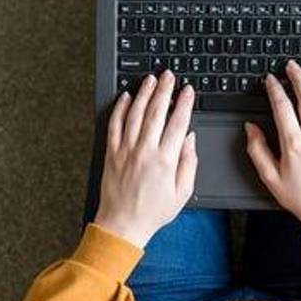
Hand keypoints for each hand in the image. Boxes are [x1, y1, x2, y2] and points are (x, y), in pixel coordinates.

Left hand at [94, 71, 197, 247]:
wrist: (123, 224)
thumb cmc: (153, 212)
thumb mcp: (182, 193)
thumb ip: (189, 163)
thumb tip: (190, 138)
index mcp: (165, 160)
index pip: (178, 123)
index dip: (184, 103)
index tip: (188, 90)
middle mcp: (144, 151)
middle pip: (156, 112)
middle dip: (164, 90)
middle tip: (169, 75)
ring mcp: (125, 150)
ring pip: (135, 113)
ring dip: (144, 93)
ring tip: (150, 79)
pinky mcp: (111, 153)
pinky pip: (114, 124)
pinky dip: (120, 108)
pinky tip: (126, 97)